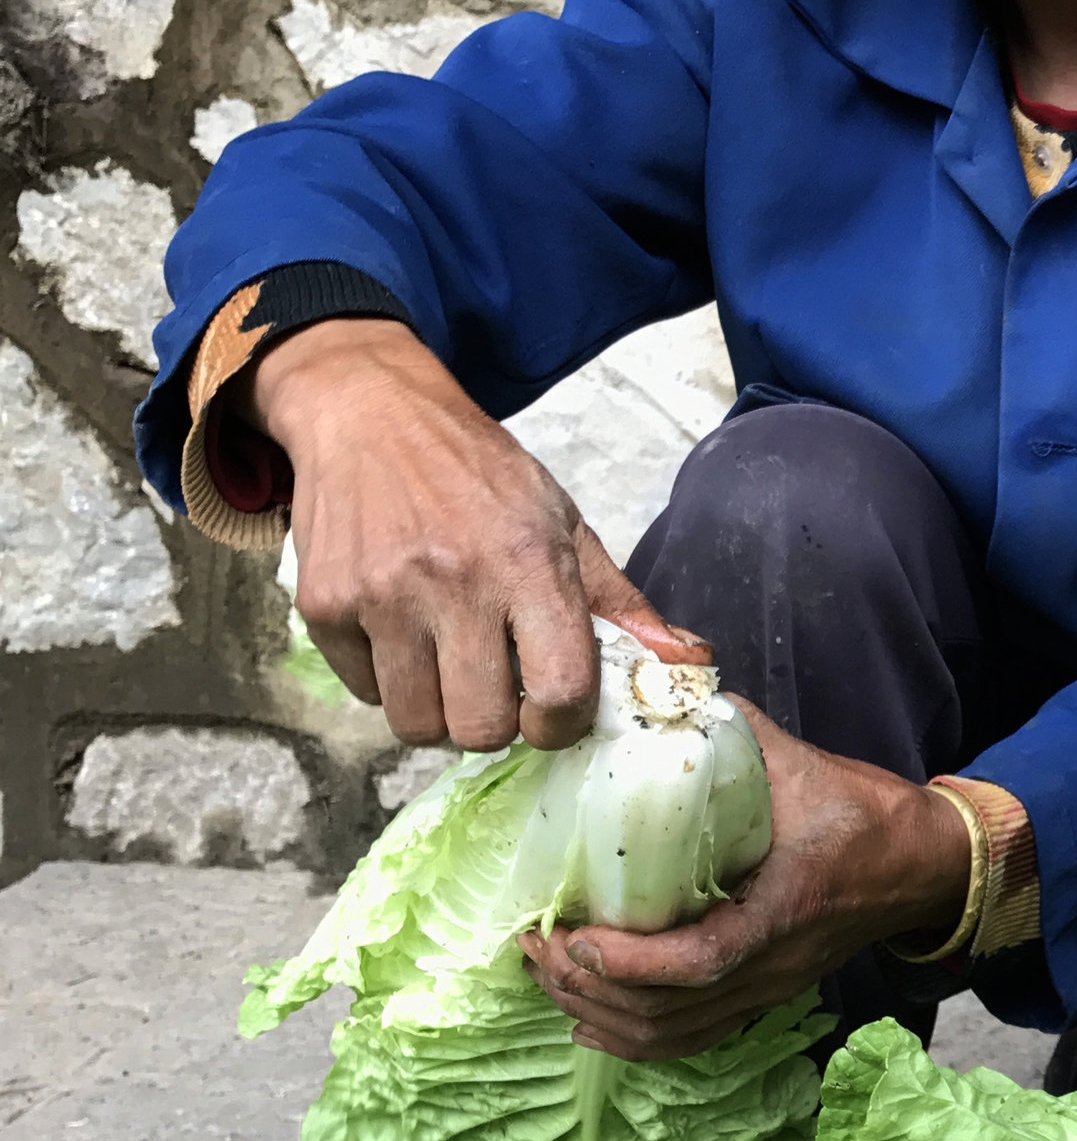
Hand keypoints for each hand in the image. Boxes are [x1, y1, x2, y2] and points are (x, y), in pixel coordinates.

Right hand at [253, 318, 704, 750]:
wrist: (370, 413)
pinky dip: (387, 681)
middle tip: (494, 686)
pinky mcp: (324, 605)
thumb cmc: (479, 475)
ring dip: (438, 711)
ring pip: (417, 725)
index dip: (560, 724)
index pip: (560, 690)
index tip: (552, 713)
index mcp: (528, 562)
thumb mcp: (561, 522)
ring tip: (447, 665)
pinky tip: (401, 635)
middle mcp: (454, 581)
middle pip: (481, 728)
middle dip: (495, 722)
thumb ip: (619, 603)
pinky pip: (364, 694)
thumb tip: (688, 663)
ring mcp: (381, 596)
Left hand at [518, 708, 973, 1060]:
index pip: (702, 960)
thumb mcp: (801, 764)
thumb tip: (658, 689)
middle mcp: (772, 965)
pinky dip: (632, 1039)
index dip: (631, 962)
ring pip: (672, 1035)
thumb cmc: (864, 814)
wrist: (921, 866)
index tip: (576, 936)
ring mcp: (767, 990)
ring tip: (548, 972)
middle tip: (535, 944)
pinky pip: (691, 1039)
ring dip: (600, 1013)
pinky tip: (588, 1021)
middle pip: (669, 1011)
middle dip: (588, 986)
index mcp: (783, 908)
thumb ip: (730, 730)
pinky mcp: (762, 997)